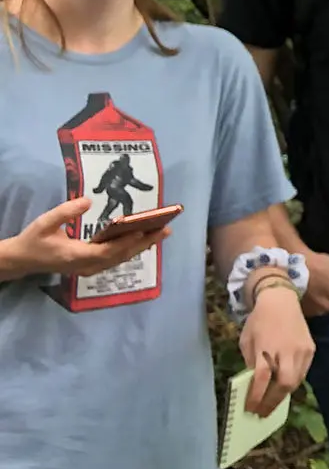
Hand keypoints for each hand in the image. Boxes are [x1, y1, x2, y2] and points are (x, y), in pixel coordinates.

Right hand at [0, 197, 171, 280]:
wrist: (22, 260)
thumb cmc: (34, 240)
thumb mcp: (44, 223)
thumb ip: (65, 212)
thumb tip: (88, 200)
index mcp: (75, 256)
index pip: (106, 251)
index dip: (125, 242)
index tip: (142, 231)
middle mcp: (86, 265)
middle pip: (120, 256)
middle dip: (144, 243)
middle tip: (166, 229)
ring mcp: (89, 268)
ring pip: (120, 258)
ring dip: (141, 246)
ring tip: (162, 232)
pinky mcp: (90, 266)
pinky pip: (115, 259)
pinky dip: (131, 249)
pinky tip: (143, 240)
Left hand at [239, 281, 314, 416]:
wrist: (281, 300)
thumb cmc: (258, 320)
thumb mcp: (247, 341)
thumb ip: (252, 363)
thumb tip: (255, 385)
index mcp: (266, 347)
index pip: (262, 378)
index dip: (256, 397)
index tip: (250, 409)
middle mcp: (286, 350)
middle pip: (284, 383)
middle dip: (273, 401)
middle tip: (262, 413)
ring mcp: (302, 350)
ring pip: (296, 380)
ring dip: (283, 394)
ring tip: (272, 403)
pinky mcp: (311, 349)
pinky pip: (303, 372)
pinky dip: (293, 382)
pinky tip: (283, 386)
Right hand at [300, 249, 328, 315]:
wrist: (291, 264)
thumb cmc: (320, 267)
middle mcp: (320, 312)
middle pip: (327, 304)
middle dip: (325, 295)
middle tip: (319, 280)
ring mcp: (306, 311)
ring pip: (316, 306)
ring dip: (315, 297)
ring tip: (310, 284)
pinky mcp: (296, 308)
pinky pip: (304, 307)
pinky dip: (304, 300)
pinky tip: (302, 289)